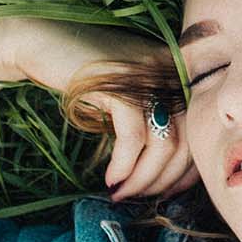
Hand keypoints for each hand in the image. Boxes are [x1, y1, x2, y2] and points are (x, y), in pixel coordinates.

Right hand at [12, 19, 201, 201]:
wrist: (43, 41)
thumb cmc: (87, 75)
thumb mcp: (129, 95)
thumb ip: (154, 118)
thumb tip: (169, 173)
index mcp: (179, 73)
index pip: (198, 131)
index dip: (187, 171)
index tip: (166, 193)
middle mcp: (171, 71)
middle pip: (187, 141)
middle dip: (163, 181)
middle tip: (140, 200)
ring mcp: (147, 76)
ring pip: (163, 144)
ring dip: (143, 179)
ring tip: (122, 194)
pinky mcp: (121, 84)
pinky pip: (133, 138)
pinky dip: (124, 165)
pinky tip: (111, 179)